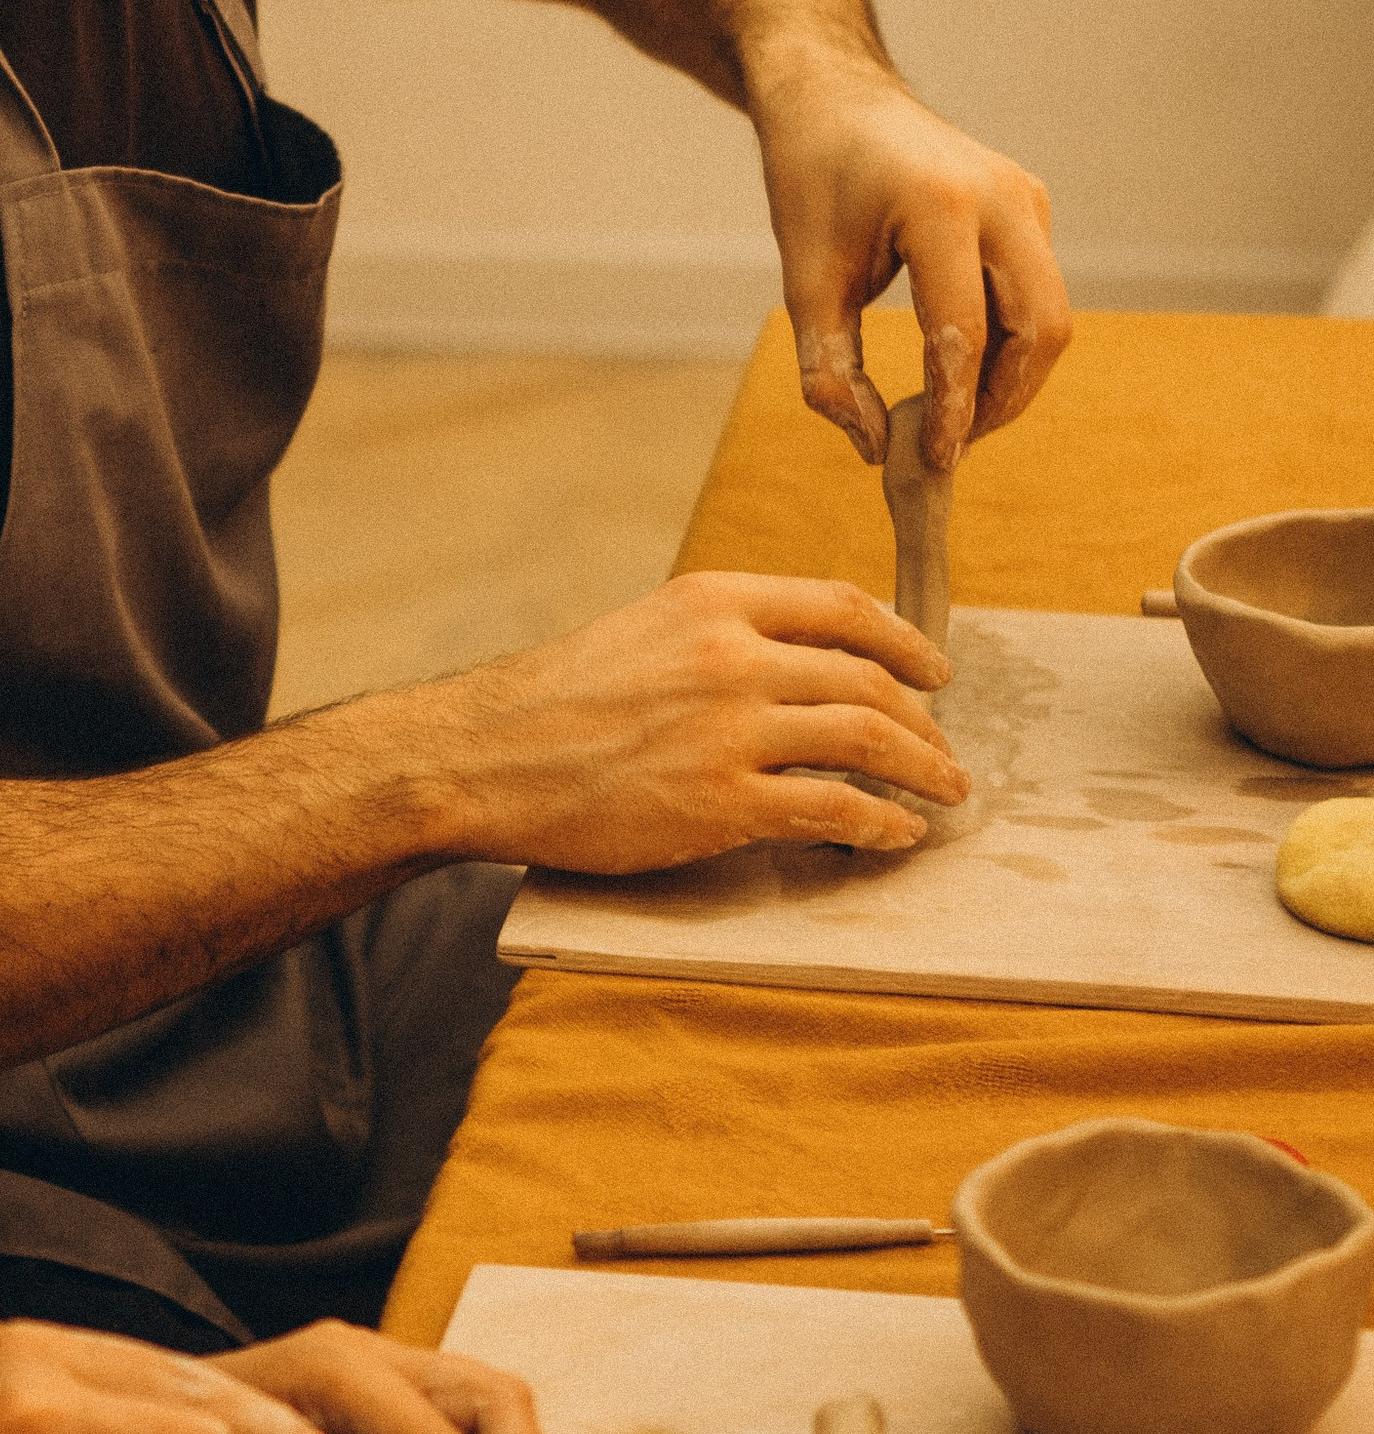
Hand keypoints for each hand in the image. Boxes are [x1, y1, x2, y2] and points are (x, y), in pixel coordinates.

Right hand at [411, 570, 961, 870]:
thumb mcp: (647, 630)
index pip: (845, 609)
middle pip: (869, 681)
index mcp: (715, 601)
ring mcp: (729, 729)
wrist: (486, 756)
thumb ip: (724, 634)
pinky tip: (895, 833)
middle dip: (926, 721)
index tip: (936, 671)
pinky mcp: (720, 801)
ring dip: (924, 770)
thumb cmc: (560, 700)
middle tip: (946, 752)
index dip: (907, 643)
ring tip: (944, 793)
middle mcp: (732, 655)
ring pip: (868, 741)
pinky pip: (835, 809)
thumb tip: (807, 662)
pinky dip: (881, 823)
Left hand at [752, 53, 1069, 468]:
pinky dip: (1010, 342)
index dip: (952, 409)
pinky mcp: (1032, 206)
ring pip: (1050, 316)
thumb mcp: (803, 279)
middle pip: (1040, 329)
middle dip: (1001, 401)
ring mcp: (1027, 197)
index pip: (965, 333)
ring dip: (1010, 379)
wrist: (835, 98)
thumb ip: (830, 368)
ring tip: (953, 417)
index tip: (930, 461)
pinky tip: (961, 369)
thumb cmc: (811, 180)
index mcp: (940, 205)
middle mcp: (1002, 196)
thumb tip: (873, 447)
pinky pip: (1039, 291)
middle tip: (950, 446)